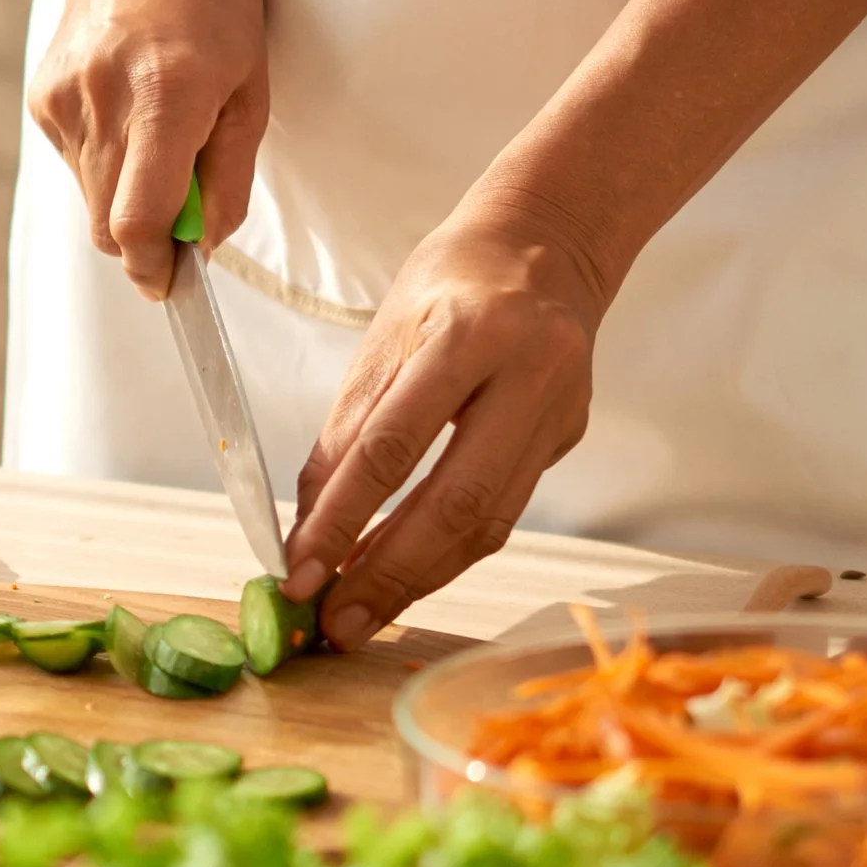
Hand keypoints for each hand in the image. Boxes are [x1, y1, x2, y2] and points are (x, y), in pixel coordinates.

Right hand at [30, 0, 268, 295]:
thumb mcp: (252, 82)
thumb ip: (229, 172)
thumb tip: (208, 242)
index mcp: (167, 98)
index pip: (138, 224)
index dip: (156, 270)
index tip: (175, 284)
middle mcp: (104, 103)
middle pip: (109, 226)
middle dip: (149, 239)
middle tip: (187, 207)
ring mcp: (65, 100)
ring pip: (91, 199)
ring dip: (128, 195)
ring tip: (162, 133)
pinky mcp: (43, 97)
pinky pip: (76, 163)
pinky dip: (107, 161)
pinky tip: (131, 108)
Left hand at [284, 206, 606, 641]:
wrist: (546, 244)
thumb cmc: (452, 280)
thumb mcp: (384, 335)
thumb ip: (346, 431)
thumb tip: (307, 525)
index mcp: (470, 332)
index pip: (393, 447)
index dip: (342, 520)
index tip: (300, 573)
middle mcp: (529, 374)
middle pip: (455, 502)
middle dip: (388, 574)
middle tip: (336, 622)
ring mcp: (559, 411)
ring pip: (488, 523)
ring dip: (419, 579)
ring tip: (362, 615)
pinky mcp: (566, 438)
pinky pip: (503, 511)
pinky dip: (449, 553)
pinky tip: (406, 576)